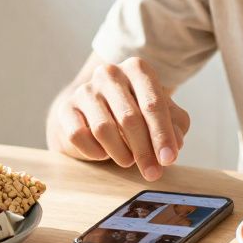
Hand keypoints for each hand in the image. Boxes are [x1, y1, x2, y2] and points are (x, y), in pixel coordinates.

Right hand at [53, 57, 190, 180]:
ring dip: (120, 152)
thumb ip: (175, 126)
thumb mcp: (161, 116)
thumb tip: (174, 144)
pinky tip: (103, 153)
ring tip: (128, 161)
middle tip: (152, 173)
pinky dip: (95, 151)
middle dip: (144, 150)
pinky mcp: (66, 108)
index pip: (153, 104)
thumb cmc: (135, 113)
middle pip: (129, 118)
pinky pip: (79, 136)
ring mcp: (85, 89)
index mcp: (137, 69)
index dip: (162, 134)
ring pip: (104, 129)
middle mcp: (110, 73)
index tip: (168, 160)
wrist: (94, 114)